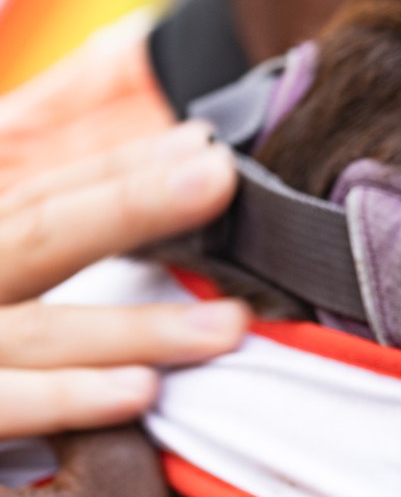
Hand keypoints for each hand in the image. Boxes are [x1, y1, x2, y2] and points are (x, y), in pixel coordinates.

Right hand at [0, 123, 248, 440]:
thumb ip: (32, 250)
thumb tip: (137, 202)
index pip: (41, 197)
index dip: (121, 168)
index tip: (205, 144)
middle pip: (36, 233)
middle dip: (129, 204)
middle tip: (220, 176)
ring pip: (34, 330)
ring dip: (132, 325)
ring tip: (225, 325)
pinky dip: (64, 400)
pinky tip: (138, 391)